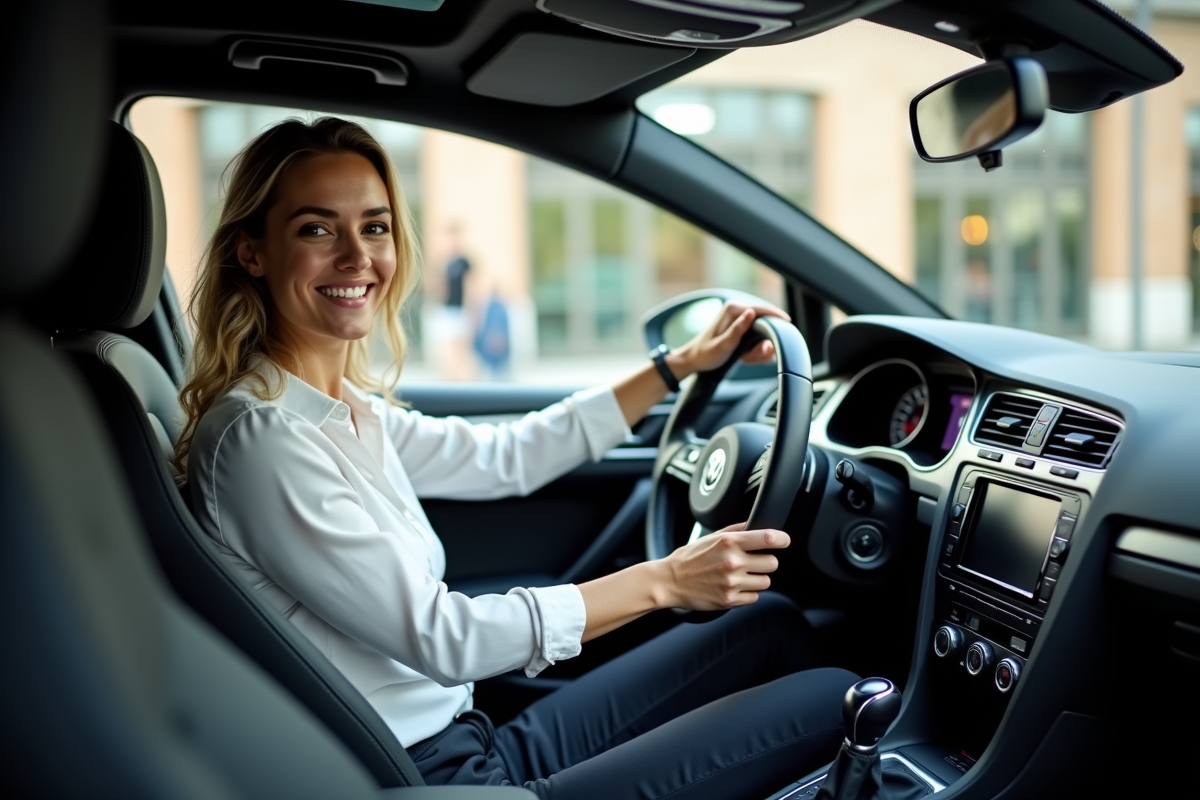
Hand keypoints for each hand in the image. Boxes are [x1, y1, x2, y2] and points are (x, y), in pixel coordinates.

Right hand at [660, 523, 789, 609]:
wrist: (670, 581)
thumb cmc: (690, 558)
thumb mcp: (711, 537)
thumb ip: (736, 530)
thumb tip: (757, 525)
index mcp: (729, 542)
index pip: (767, 538)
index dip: (782, 539)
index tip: (784, 541)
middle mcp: (732, 562)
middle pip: (772, 563)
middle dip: (765, 562)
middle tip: (752, 562)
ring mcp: (732, 582)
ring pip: (766, 581)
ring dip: (758, 578)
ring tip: (742, 575)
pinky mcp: (729, 600)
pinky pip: (755, 597)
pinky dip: (748, 593)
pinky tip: (735, 586)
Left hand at [668, 300, 790, 377]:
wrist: (694, 360)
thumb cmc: (706, 353)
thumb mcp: (723, 345)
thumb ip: (737, 330)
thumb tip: (751, 313)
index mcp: (733, 310)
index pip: (761, 309)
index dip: (776, 316)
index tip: (788, 323)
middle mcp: (737, 311)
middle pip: (764, 323)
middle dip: (765, 341)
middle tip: (761, 356)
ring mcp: (739, 320)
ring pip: (761, 333)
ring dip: (760, 348)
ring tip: (750, 359)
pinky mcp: (740, 329)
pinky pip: (756, 338)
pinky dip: (756, 350)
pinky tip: (749, 358)